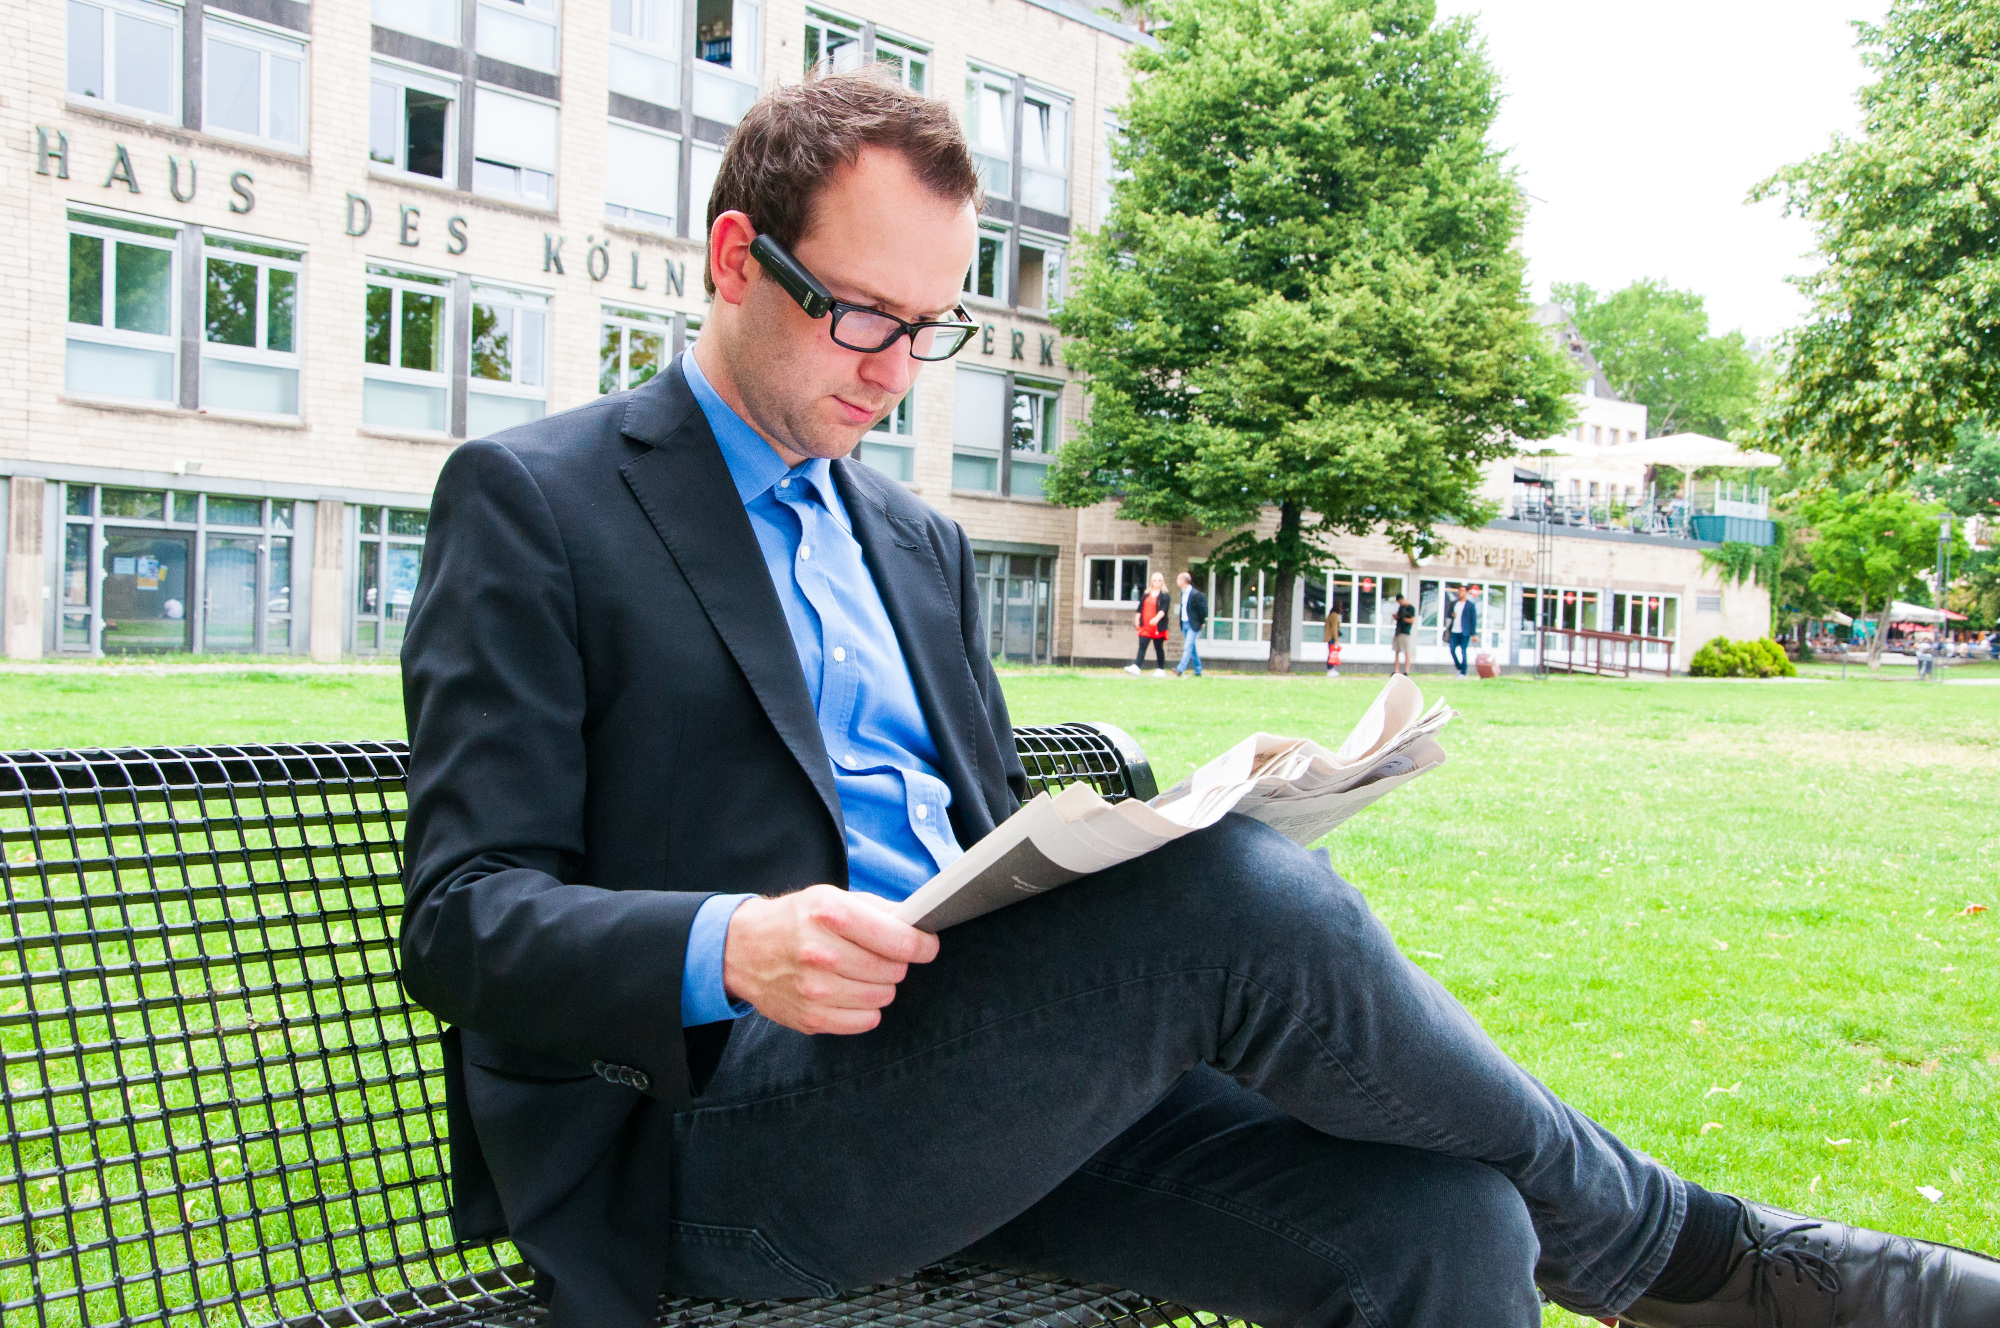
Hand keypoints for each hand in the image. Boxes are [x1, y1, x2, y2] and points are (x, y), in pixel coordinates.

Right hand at [722, 885, 938, 1034]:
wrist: (741, 949)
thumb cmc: (794, 920)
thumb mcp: (831, 898)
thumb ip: (877, 910)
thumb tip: (917, 923)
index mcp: (830, 913)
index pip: (898, 940)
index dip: (922, 945)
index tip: (927, 945)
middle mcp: (821, 952)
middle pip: (893, 970)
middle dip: (896, 962)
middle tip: (883, 955)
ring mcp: (814, 989)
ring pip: (882, 997)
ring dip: (881, 985)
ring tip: (861, 973)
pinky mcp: (810, 1018)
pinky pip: (865, 1021)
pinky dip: (866, 1009)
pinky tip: (850, 992)